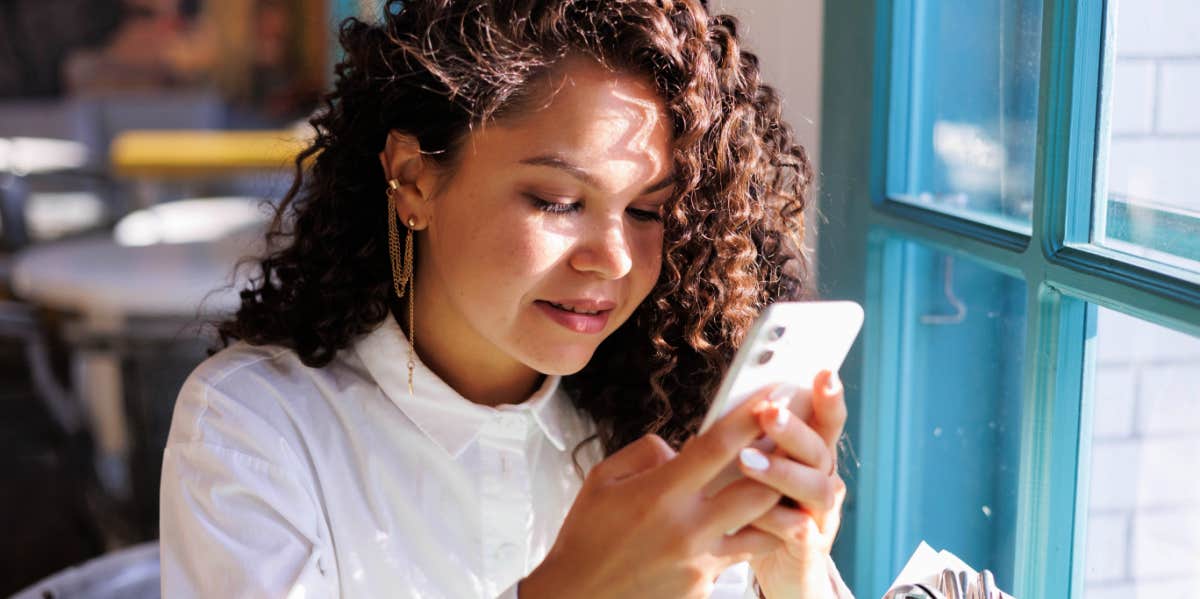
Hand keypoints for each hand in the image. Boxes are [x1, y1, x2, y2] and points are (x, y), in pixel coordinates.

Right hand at [519, 388, 785, 598]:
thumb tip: (680, 448)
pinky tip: (742, 528)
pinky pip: (739, 556)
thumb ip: (645, 453)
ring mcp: (700, 560)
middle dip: (779, 464)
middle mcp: (687, 527)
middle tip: (790, 444)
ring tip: (779, 488)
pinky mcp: (704, 586)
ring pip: (763, 527)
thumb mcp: (602, 481)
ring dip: (773, 506)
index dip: (750, 418)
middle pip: (759, 488)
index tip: (772, 397)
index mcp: (660, 493)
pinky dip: (746, 539)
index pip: (718, 447)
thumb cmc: (586, 539)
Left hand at [740, 370, 847, 598]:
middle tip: (769, 412)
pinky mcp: (810, 547)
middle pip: (820, 448)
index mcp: (810, 457)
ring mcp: (820, 515)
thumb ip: (739, 446)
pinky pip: (800, 530)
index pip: (824, 420)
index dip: (828, 398)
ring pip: (816, 488)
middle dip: (795, 429)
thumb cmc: (758, 514)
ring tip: (747, 461)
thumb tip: (702, 420)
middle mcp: (823, 481)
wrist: (781, 573)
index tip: (823, 372)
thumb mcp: (748, 474)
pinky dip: (778, 520)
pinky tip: (752, 515)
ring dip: (784, 471)